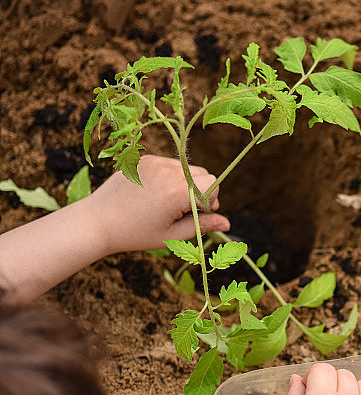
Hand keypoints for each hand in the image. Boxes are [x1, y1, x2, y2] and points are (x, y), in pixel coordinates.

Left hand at [86, 155, 229, 254]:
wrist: (98, 221)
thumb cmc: (136, 233)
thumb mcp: (172, 235)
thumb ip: (202, 226)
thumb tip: (227, 224)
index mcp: (176, 192)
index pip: (213, 184)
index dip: (210, 200)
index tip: (195, 214)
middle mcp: (167, 172)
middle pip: (203, 173)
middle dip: (200, 190)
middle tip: (182, 210)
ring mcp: (154, 162)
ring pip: (187, 168)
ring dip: (185, 183)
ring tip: (166, 201)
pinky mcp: (145, 159)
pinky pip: (170, 164)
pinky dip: (170, 176)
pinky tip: (154, 192)